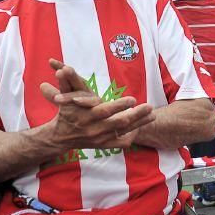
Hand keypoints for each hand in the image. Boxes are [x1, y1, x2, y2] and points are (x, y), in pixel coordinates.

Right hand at [40, 59, 154, 149]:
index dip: (119, 106)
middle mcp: (95, 129)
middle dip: (136, 115)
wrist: (61, 137)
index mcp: (87, 116)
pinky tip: (141, 126)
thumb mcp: (64, 97)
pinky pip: (121, 143)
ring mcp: (101, 139)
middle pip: (119, 123)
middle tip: (149, 107)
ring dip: (139, 123)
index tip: (133, 99)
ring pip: (123, 132)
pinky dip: (132, 135)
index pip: (105, 112)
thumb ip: (67, 82)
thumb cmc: (66, 112)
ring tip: (152, 114)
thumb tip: (63, 68)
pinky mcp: (104, 145)